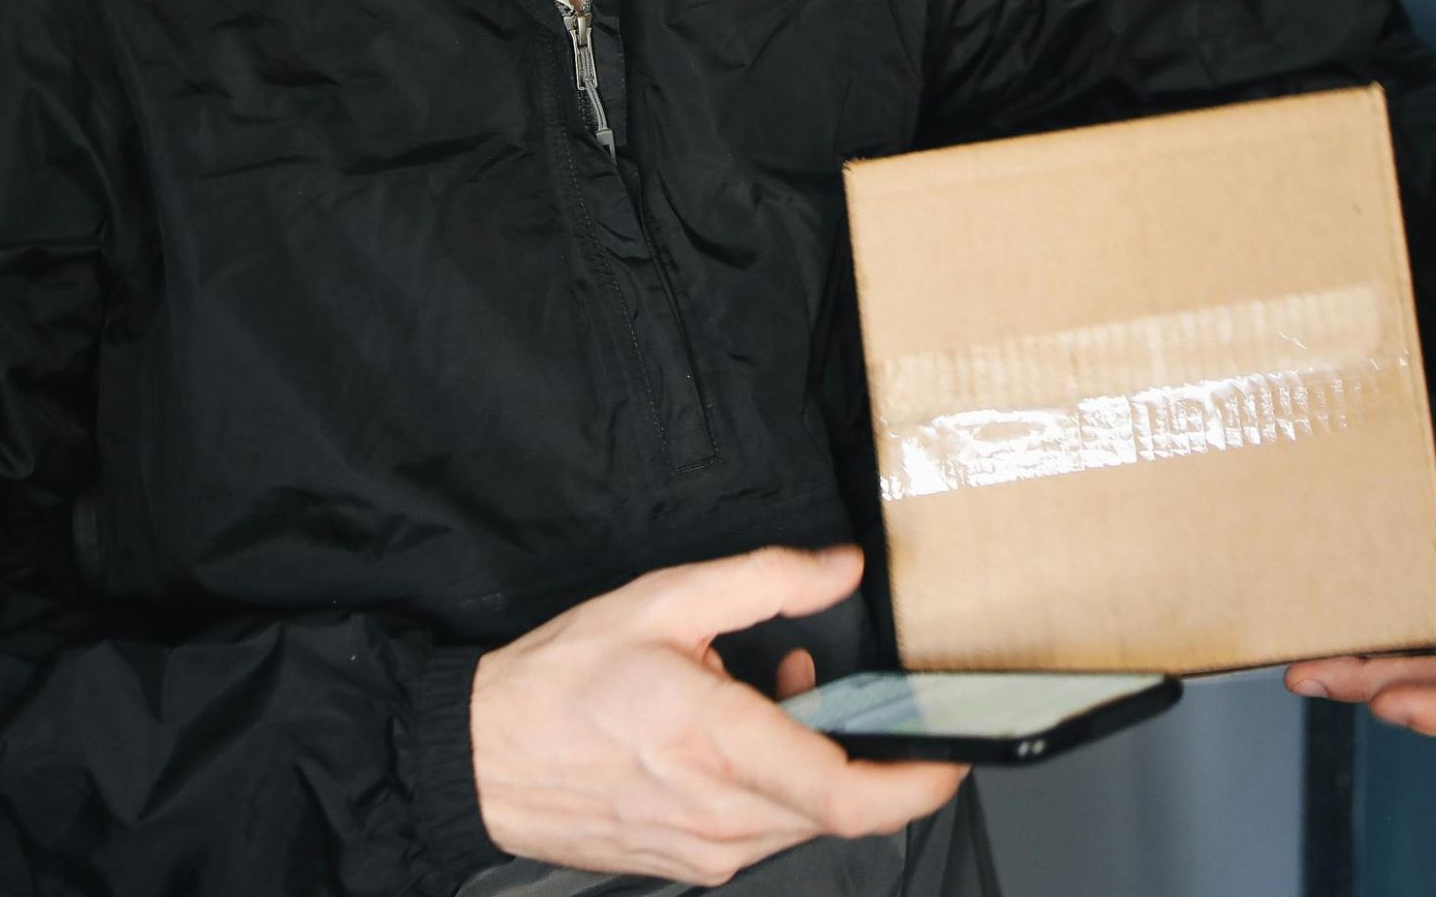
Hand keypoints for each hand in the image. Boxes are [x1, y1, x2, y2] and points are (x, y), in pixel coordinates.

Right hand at [466, 545, 966, 884]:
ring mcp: (706, 849)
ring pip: (803, 817)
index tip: (954, 753)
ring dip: (812, 760)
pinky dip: (775, 783)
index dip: (916, 782)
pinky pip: (765, 830)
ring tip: (766, 694)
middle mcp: (720, 813)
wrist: (481, 757)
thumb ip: (764, 581)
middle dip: (858, 746)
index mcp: (719, 744)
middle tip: (823, 683)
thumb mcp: (661, 600)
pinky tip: (737, 734)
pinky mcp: (691, 864)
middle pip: (837, 804)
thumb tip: (840, 570)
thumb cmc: (559, 682)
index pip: (847, 794)